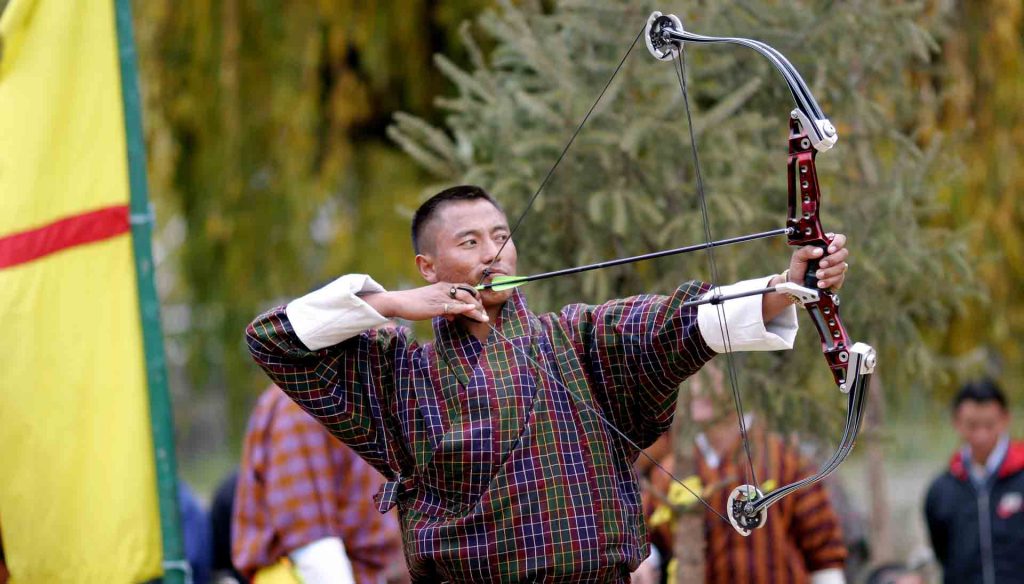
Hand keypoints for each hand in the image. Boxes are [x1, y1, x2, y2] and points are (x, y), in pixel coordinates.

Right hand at [366, 282, 488, 322]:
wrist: (399, 302)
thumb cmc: (415, 303)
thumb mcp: (432, 305)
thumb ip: (444, 308)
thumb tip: (453, 316)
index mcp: (444, 286)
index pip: (465, 288)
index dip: (475, 297)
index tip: (480, 307)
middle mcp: (444, 288)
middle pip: (468, 293)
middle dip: (479, 304)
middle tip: (484, 315)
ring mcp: (441, 296)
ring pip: (463, 300)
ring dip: (476, 310)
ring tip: (484, 318)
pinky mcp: (436, 305)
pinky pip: (453, 305)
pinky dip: (464, 308)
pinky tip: (472, 310)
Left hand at [787, 233, 848, 290]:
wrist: (797, 283)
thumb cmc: (799, 267)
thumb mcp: (798, 256)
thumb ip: (807, 250)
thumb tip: (819, 251)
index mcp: (825, 246)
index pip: (839, 238)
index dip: (837, 243)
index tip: (829, 250)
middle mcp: (833, 255)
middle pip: (844, 252)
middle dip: (832, 259)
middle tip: (821, 264)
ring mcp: (837, 267)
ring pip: (842, 266)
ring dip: (829, 272)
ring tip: (817, 275)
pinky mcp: (838, 279)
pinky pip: (839, 278)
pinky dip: (829, 281)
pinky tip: (820, 283)